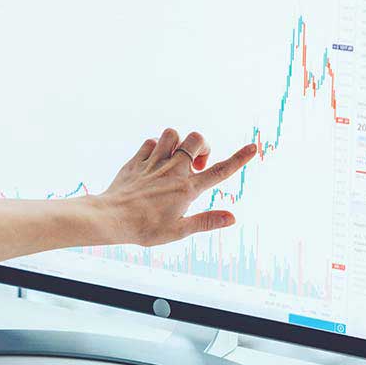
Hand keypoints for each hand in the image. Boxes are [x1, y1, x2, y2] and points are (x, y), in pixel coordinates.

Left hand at [98, 128, 256, 246]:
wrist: (111, 218)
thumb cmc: (145, 228)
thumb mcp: (178, 231)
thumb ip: (206, 222)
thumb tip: (232, 218)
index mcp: (187, 189)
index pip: (219, 171)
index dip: (239, 159)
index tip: (253, 148)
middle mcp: (173, 170)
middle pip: (196, 139)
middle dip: (202, 145)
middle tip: (196, 164)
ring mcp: (154, 163)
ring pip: (172, 134)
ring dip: (178, 142)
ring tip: (175, 159)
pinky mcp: (137, 161)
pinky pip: (150, 142)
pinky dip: (155, 147)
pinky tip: (154, 161)